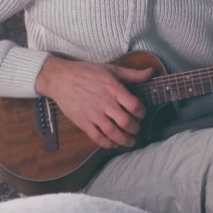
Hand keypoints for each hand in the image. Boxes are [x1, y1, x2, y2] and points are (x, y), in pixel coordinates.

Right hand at [34, 56, 151, 148]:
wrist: (61, 78)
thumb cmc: (86, 72)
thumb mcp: (111, 69)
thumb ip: (132, 74)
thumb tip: (151, 72)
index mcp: (114, 89)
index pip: (134, 105)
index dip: (141, 113)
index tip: (141, 115)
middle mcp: (105, 103)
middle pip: (125, 122)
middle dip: (135, 129)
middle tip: (137, 130)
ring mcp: (93, 114)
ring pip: (113, 132)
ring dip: (124, 140)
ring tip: (130, 142)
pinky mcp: (83, 122)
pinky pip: (97, 137)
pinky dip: (107, 143)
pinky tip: (113, 143)